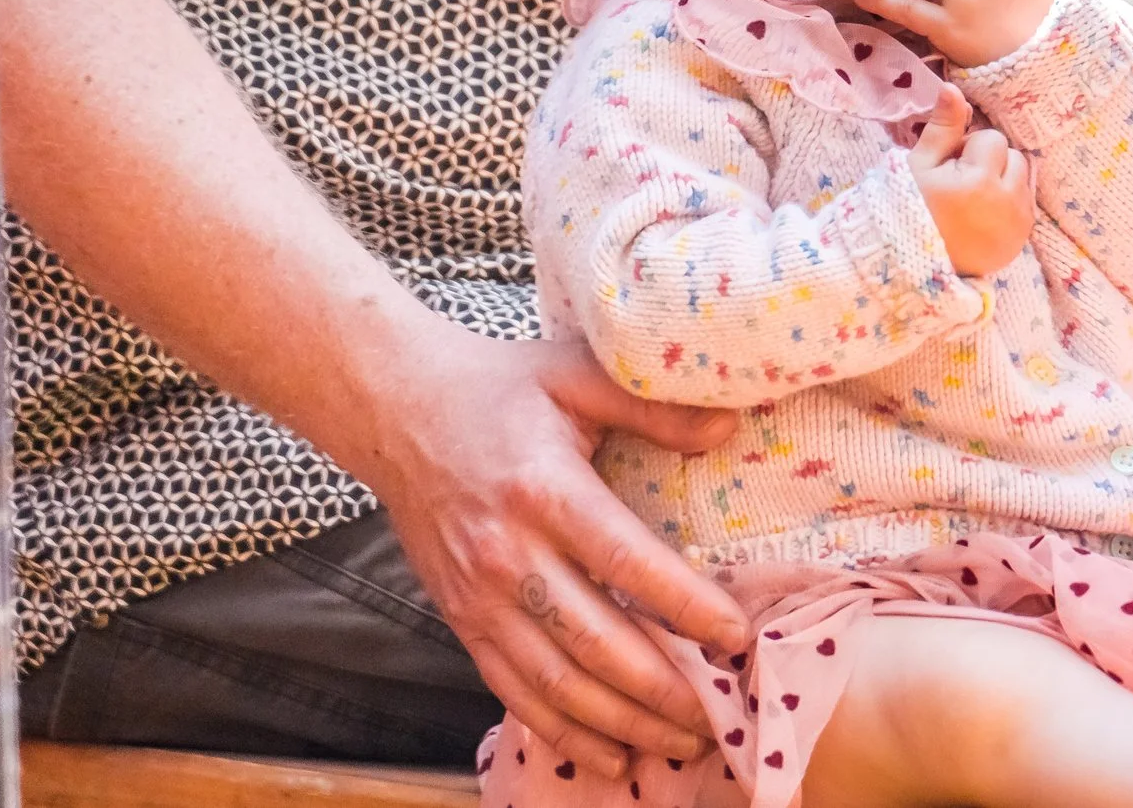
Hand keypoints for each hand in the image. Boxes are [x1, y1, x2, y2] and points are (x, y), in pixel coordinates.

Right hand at [364, 335, 751, 778]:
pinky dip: (564, 734)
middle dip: (664, 690)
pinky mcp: (460, 620)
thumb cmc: (498, 389)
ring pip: (556, 684)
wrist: (395, 410)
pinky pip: (514, 692)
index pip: (628, 562)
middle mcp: (508, 554)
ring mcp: (478, 596)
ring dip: (623, 724)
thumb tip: (728, 428)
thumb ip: (652, 407)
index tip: (737, 637)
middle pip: (596, 642)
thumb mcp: (575, 374)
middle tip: (721, 716)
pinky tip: (611, 757)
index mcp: (545, 490)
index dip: (687, 607)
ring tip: (682, 745)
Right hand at [908, 84, 1032, 276]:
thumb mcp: (919, 165)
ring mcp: (1018, 222)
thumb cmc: (911, 207)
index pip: (991, 139)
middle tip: (962, 184)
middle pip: (1013, 156)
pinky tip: (985, 214)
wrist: (914, 263)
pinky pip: (1027, 202)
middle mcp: (1007, 201)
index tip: (951, 169)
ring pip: (1023, 177)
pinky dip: (1011, 202)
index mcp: (979, 180)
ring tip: (975, 198)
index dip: (969, 149)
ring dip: (1004, 180)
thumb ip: (942, 126)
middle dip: (991, 163)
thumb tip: (953, 88)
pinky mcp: (1023, 237)